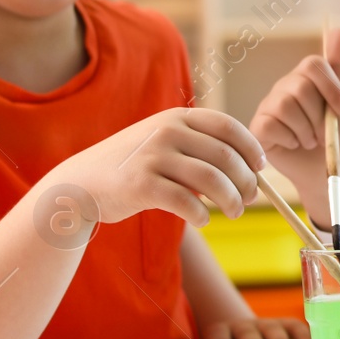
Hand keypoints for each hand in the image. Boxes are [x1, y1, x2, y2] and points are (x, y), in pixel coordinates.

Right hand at [41, 108, 264, 227]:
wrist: (79, 184)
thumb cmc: (133, 167)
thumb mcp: (165, 143)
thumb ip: (200, 148)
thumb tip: (251, 170)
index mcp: (177, 117)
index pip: (228, 127)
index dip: (250, 148)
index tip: (260, 167)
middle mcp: (166, 131)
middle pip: (226, 157)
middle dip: (246, 181)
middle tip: (250, 198)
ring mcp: (152, 156)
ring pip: (212, 181)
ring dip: (231, 201)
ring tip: (235, 212)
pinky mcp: (141, 184)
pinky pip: (187, 202)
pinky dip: (203, 215)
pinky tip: (203, 220)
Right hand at [249, 26, 339, 224]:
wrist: (331, 169)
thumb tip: (337, 29)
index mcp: (308, 76)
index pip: (313, 65)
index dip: (332, 88)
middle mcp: (286, 86)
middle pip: (300, 87)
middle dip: (320, 116)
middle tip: (325, 131)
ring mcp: (270, 105)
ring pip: (286, 107)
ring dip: (307, 130)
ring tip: (311, 139)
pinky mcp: (258, 127)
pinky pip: (271, 125)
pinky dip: (290, 140)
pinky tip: (294, 144)